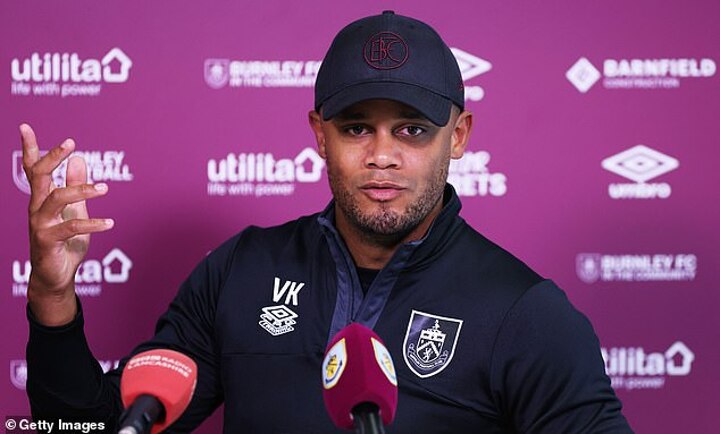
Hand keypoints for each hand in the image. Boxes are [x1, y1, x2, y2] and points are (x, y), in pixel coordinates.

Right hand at [20, 124, 113, 325]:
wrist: (56, 276)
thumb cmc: (65, 242)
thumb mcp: (75, 210)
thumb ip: (76, 186)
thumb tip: (79, 159)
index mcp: (42, 199)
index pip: (32, 169)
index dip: (29, 148)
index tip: (25, 126)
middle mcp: (36, 208)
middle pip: (40, 176)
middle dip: (53, 157)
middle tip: (70, 143)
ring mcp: (39, 224)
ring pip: (57, 198)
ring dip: (82, 190)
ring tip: (105, 188)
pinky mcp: (47, 241)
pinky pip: (71, 227)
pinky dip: (93, 223)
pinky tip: (110, 223)